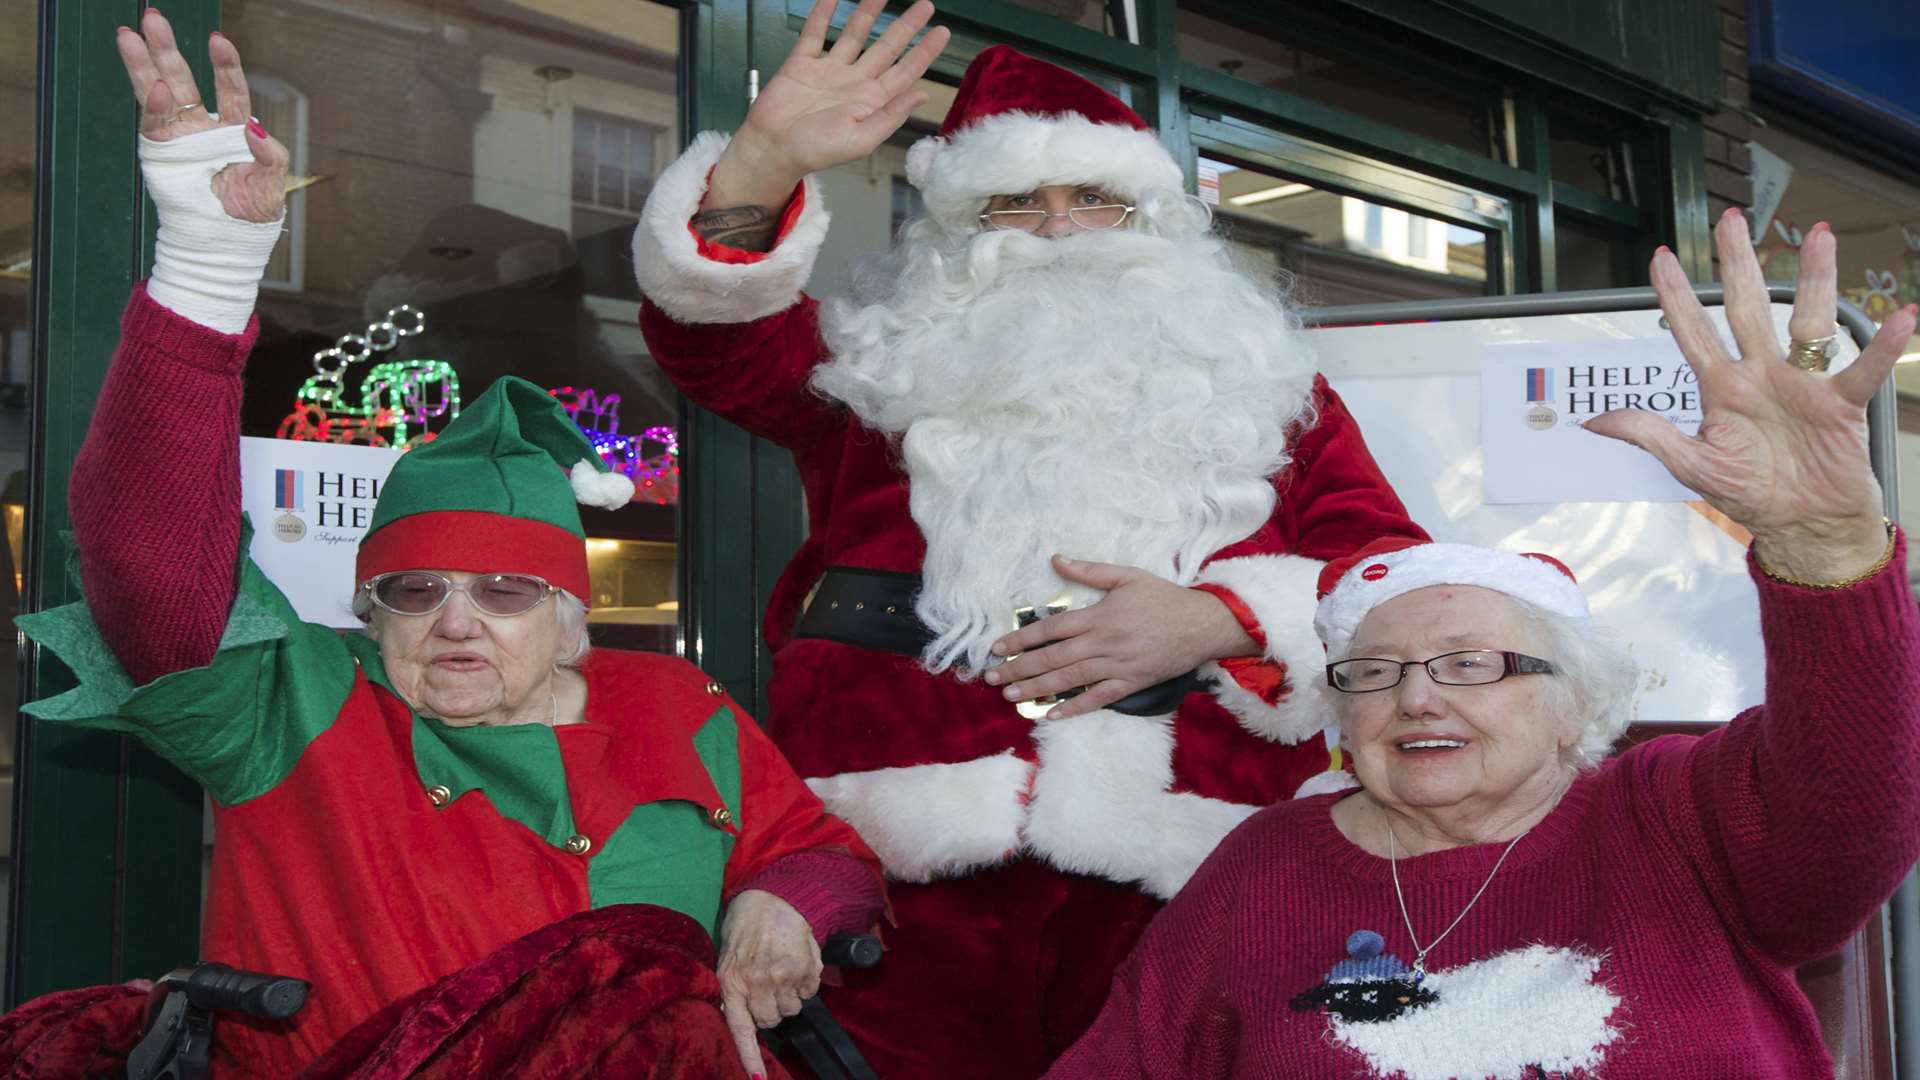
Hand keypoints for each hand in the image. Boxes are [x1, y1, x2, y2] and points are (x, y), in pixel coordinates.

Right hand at [117, 10, 287, 222]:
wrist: (227, 241)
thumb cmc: (251, 213)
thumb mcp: (272, 184)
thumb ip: (270, 154)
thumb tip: (254, 127)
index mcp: (233, 129)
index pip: (230, 89)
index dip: (224, 65)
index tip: (218, 41)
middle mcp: (202, 127)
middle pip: (183, 79)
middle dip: (166, 49)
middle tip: (152, 17)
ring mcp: (179, 138)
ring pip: (158, 93)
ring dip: (143, 64)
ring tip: (129, 35)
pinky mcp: (161, 153)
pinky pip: (155, 124)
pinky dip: (154, 106)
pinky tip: (155, 87)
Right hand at [704, 0, 949, 209]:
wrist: (773, 149)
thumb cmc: (816, 151)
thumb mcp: (862, 141)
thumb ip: (891, 116)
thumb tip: (922, 94)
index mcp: (871, 102)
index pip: (905, 72)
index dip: (924, 52)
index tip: (942, 33)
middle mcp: (854, 82)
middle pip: (886, 48)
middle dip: (906, 27)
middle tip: (926, 6)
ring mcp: (828, 70)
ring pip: (854, 34)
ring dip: (869, 13)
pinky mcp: (802, 63)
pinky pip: (814, 33)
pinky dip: (823, 13)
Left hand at [717, 889, 822, 1078]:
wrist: (773, 897)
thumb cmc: (747, 928)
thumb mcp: (730, 959)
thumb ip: (736, 989)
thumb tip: (746, 1019)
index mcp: (733, 982)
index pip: (742, 1029)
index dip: (750, 1057)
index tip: (758, 1079)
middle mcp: (757, 982)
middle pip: (771, 1021)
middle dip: (771, 1009)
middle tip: (769, 986)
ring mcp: (782, 977)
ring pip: (792, 1009)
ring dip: (790, 996)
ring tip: (782, 970)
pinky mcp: (804, 969)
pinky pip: (809, 993)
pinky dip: (806, 983)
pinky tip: (796, 963)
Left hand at [984, 556, 1257, 719]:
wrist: (1202, 625)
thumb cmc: (1163, 598)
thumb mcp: (1127, 576)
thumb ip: (1089, 570)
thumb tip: (1056, 559)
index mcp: (1099, 616)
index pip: (1051, 629)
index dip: (1021, 639)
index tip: (998, 647)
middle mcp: (1103, 643)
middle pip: (1054, 657)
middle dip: (1020, 668)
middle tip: (993, 678)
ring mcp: (1116, 666)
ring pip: (1070, 679)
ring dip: (1038, 689)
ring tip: (1012, 696)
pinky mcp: (1130, 684)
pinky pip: (1098, 698)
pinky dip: (1075, 708)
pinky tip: (1051, 715)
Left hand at [1584, 209, 1912, 581]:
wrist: (1801, 523)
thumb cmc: (1749, 492)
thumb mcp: (1691, 465)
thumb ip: (1649, 435)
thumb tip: (1595, 422)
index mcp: (1723, 387)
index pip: (1693, 332)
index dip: (1676, 296)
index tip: (1661, 257)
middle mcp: (1761, 374)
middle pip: (1747, 308)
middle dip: (1737, 264)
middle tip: (1730, 221)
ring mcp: (1802, 384)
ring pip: (1807, 322)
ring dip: (1813, 280)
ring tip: (1817, 236)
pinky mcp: (1839, 405)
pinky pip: (1861, 371)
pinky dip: (1883, 347)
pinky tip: (1902, 317)